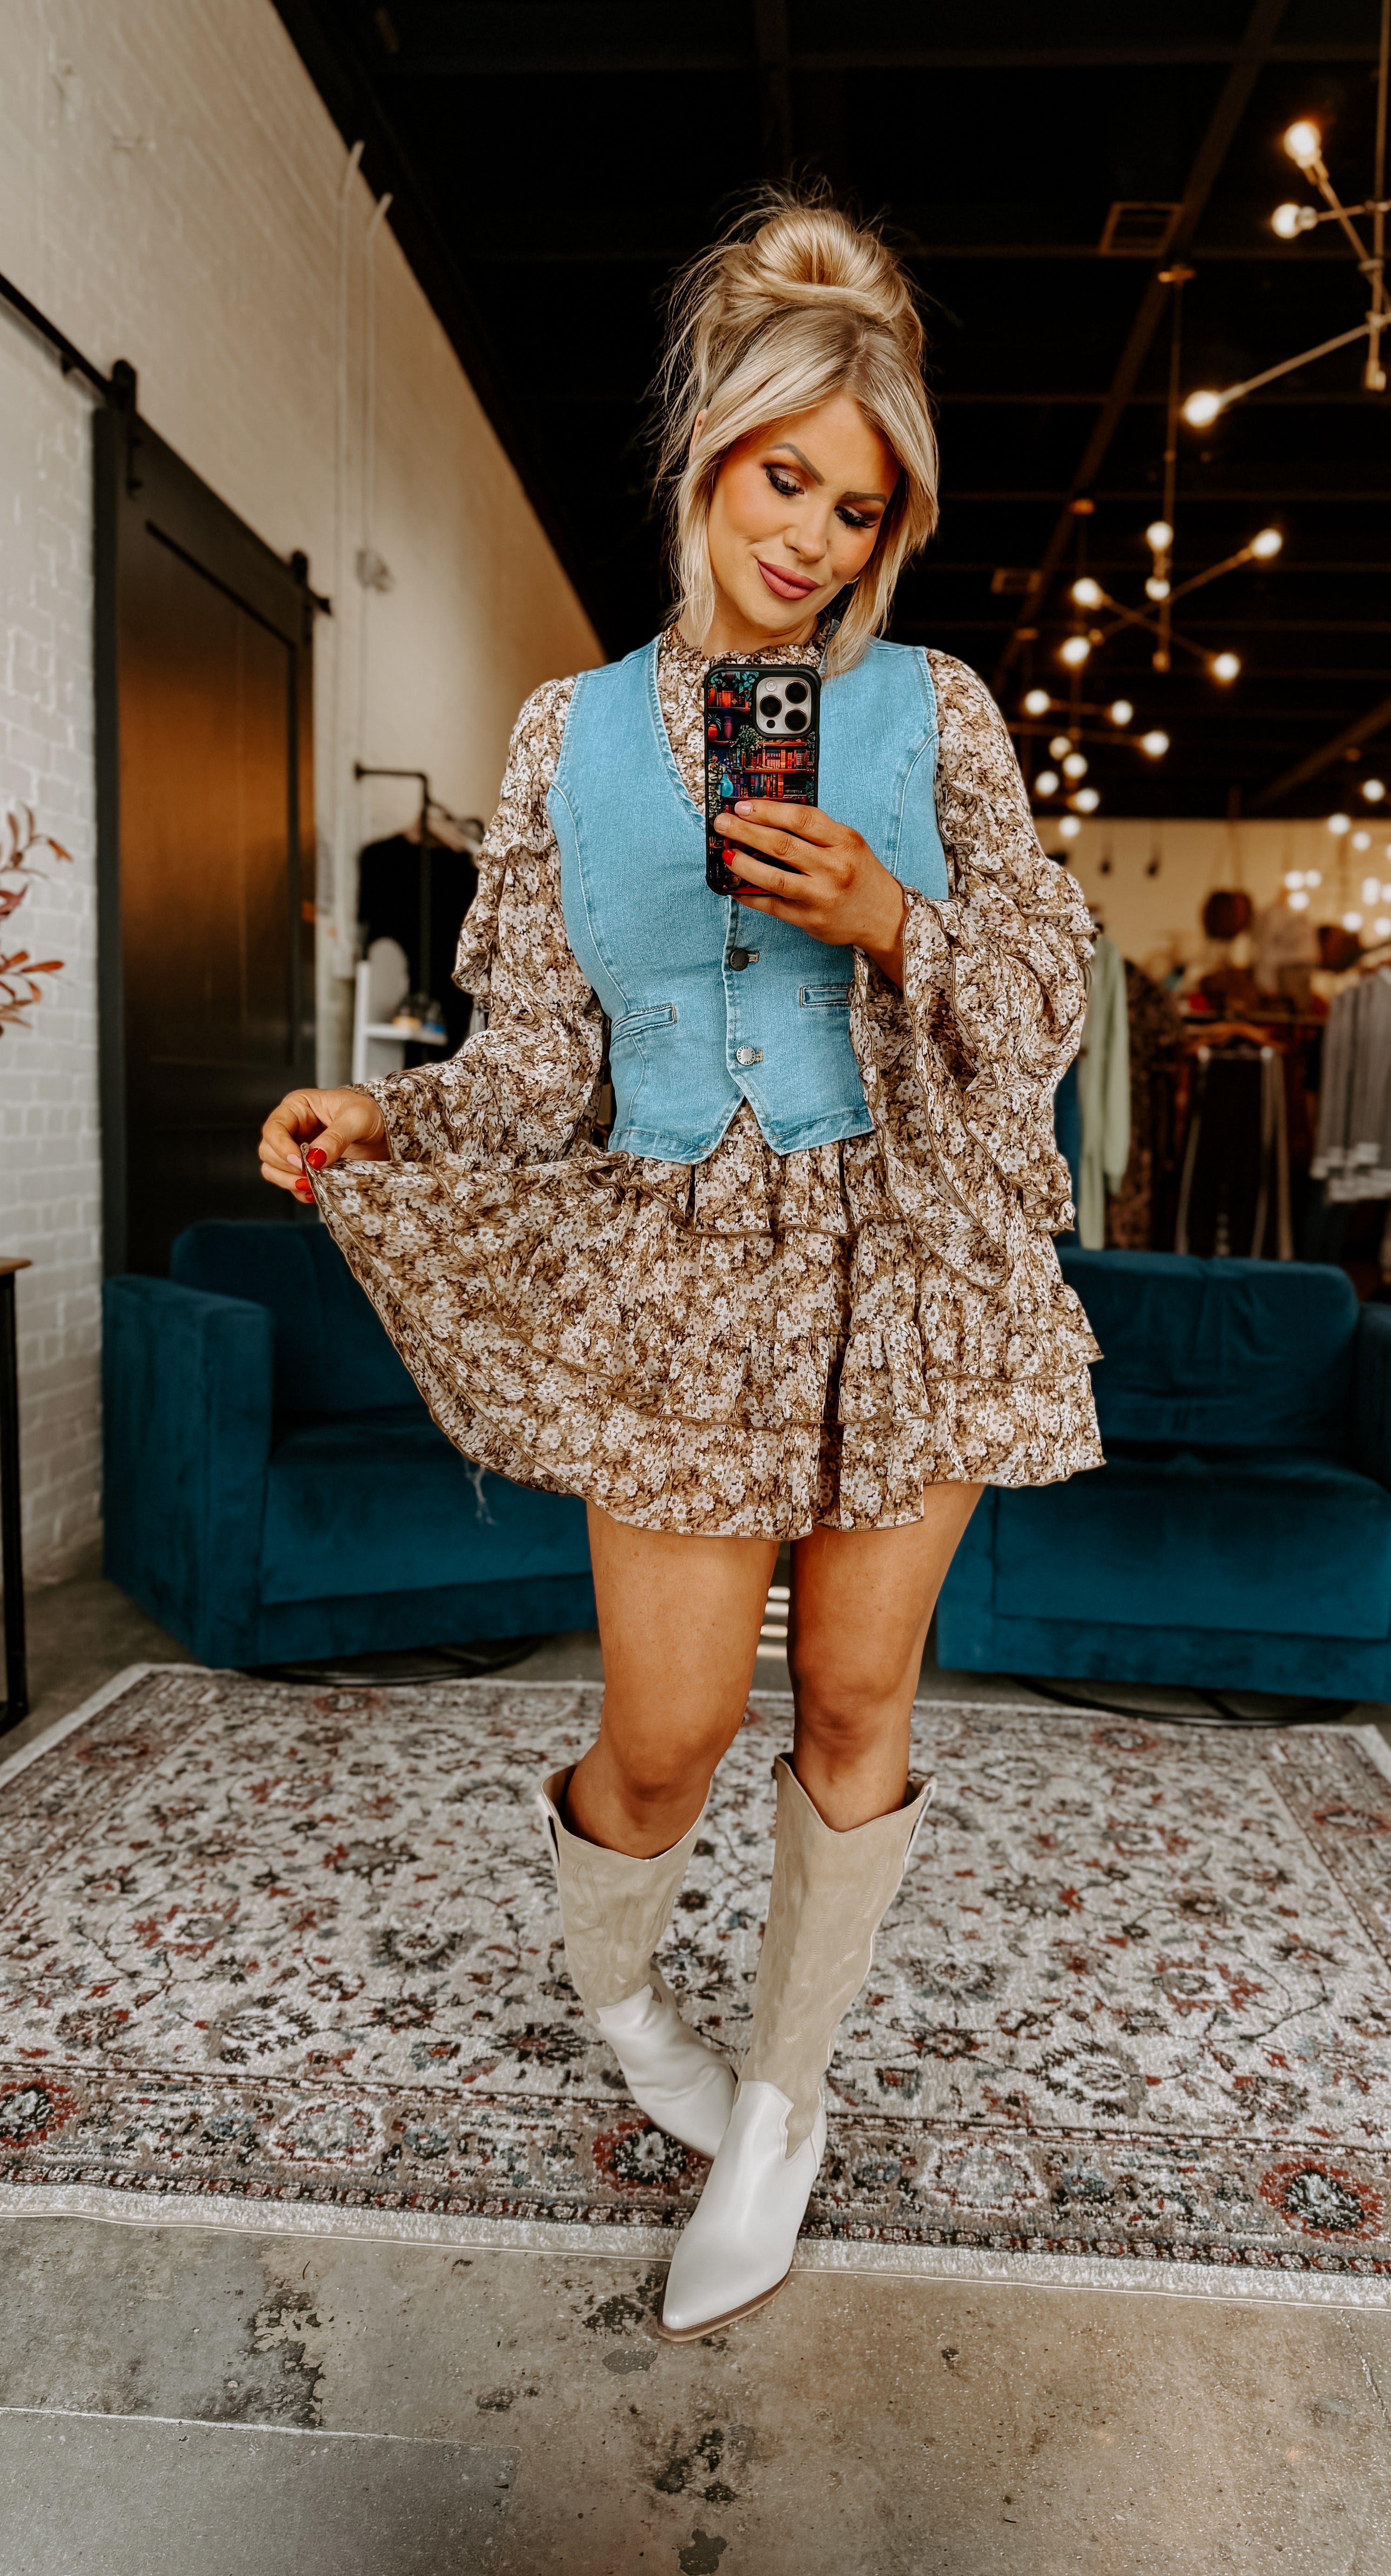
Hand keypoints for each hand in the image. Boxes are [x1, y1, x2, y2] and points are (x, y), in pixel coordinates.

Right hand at [258, 1087, 389, 1198]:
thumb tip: (313, 1159)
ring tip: (311, 1184)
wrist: (389, 1130)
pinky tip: (315, 1191)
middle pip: (268, 1151)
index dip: (280, 1147)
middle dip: (285, 1166)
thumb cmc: (373, 1113)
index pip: (274, 1128)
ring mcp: (298, 1148)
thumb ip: (335, 1138)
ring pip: (273, 1168)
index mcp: (299, 1107)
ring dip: (287, 1181)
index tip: (299, 1160)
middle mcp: (293, 1128)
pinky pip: (290, 1182)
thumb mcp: (357, 1119)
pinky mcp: (307, 1167)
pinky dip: (298, 1190)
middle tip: (308, 1174)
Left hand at [715, 800, 906, 984]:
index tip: (743, 806)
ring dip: (744, 864)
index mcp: (844, 841)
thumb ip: (816, 831)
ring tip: (726, 853)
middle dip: (746, 832)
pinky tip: (735, 887)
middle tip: (723, 824)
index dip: (768, 810)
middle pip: (782, 845)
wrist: (883, 916)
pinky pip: (772, 906)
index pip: (801, 819)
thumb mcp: (848, 843)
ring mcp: (821, 896)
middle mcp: (834, 868)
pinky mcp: (810, 919)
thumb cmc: (860, 874)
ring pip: (774, 878)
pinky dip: (750, 895)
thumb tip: (767, 818)